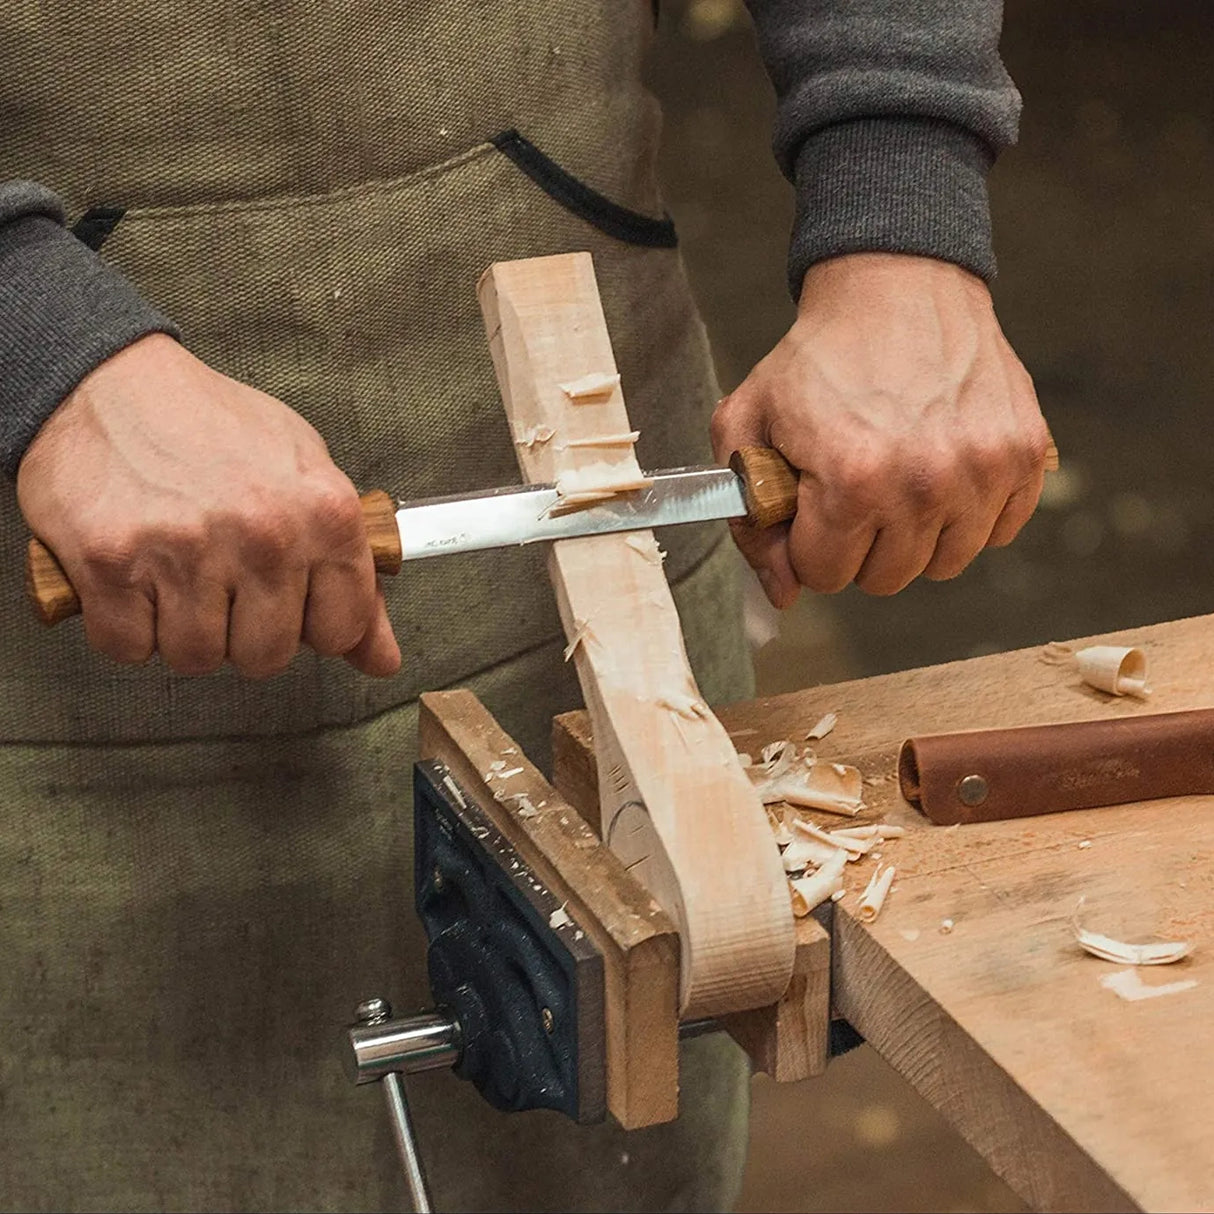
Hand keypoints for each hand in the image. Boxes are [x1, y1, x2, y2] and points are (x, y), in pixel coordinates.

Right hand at [17, 333, 400, 677]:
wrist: (106, 381)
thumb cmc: (213, 428)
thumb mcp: (308, 479)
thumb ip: (352, 572)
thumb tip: (382, 658)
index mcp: (325, 514)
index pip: (342, 630)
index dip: (311, 624)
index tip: (289, 601)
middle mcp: (264, 534)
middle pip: (267, 657)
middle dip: (242, 632)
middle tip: (222, 581)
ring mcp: (186, 550)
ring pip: (196, 657)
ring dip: (180, 629)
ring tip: (175, 571)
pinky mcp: (110, 563)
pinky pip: (129, 647)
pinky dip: (123, 624)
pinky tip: (133, 575)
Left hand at [711, 253, 1050, 606]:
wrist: (897, 285)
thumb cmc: (819, 358)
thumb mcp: (749, 423)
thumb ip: (751, 520)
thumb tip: (784, 594)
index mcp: (852, 479)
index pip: (824, 575)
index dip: (809, 543)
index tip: (811, 505)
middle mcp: (925, 483)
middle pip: (884, 579)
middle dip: (858, 546)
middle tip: (852, 492)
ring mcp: (983, 471)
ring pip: (944, 565)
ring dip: (915, 537)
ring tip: (896, 482)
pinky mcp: (1024, 455)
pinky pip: (997, 534)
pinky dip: (969, 517)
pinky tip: (942, 472)